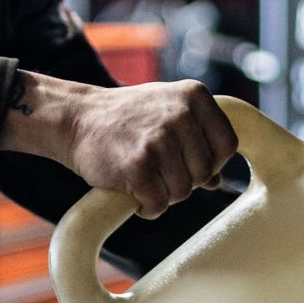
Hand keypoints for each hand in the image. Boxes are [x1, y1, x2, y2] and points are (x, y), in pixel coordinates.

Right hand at [2, 74, 237, 220]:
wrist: (75, 119)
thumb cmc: (125, 119)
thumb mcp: (167, 112)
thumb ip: (197, 139)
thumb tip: (218, 181)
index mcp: (195, 96)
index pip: (227, 145)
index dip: (211, 162)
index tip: (187, 163)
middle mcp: (181, 114)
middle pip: (205, 172)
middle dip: (184, 181)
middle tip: (158, 172)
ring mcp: (160, 140)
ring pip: (183, 192)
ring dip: (163, 194)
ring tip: (143, 177)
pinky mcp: (138, 165)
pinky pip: (158, 204)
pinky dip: (146, 206)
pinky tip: (132, 191)